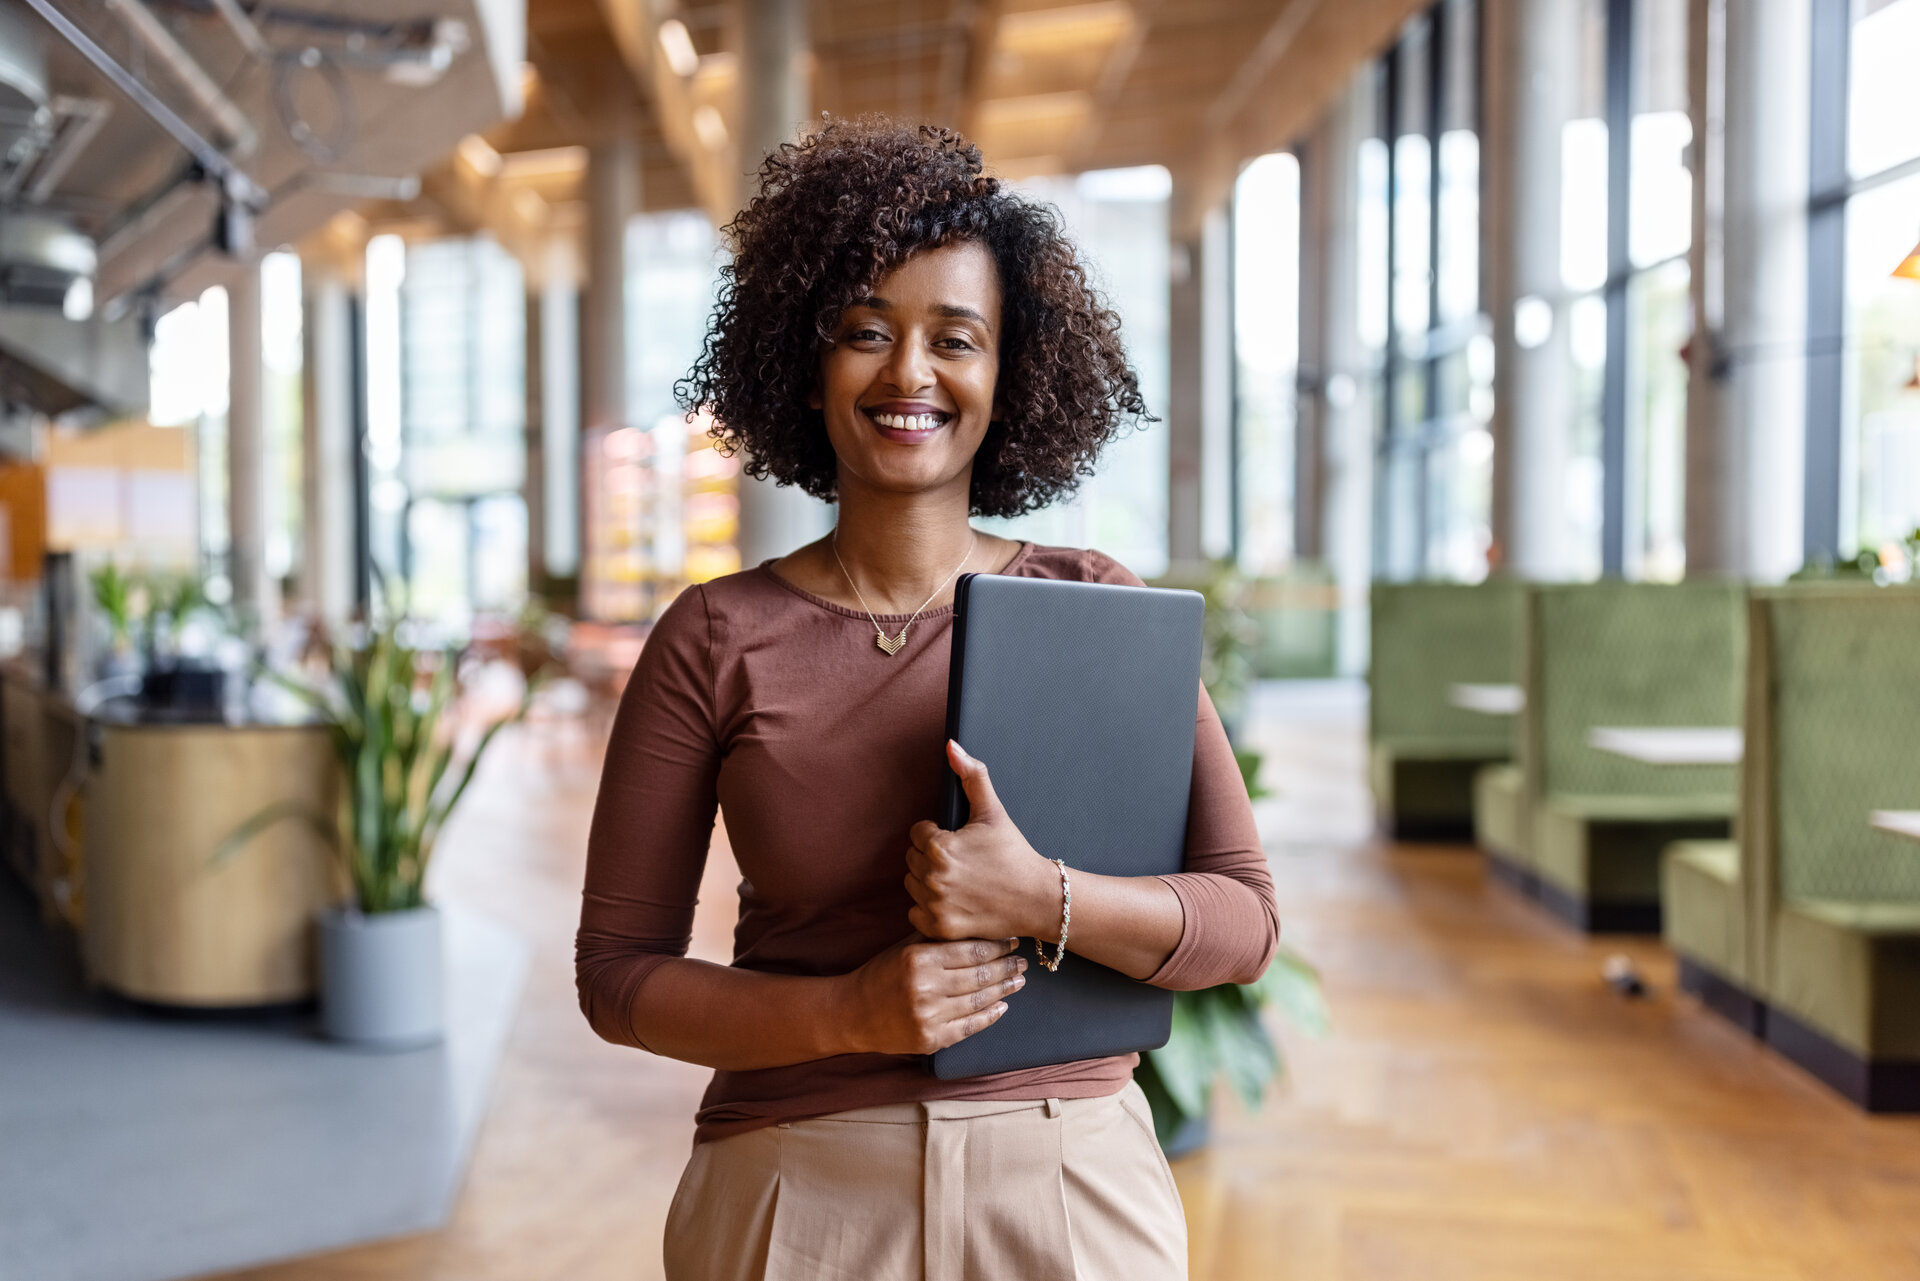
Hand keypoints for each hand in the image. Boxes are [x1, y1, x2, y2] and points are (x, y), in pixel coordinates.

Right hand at [838, 935, 1027, 1054]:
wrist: (852, 1013)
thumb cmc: (881, 975)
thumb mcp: (905, 948)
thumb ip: (937, 939)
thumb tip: (979, 927)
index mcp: (919, 959)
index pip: (971, 951)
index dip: (997, 946)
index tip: (1012, 940)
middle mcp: (925, 988)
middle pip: (979, 976)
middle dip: (1006, 967)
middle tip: (1022, 961)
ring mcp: (928, 1017)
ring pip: (978, 1002)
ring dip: (1003, 990)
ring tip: (1018, 981)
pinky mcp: (930, 1040)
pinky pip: (969, 1027)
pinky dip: (989, 1017)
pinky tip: (1001, 1006)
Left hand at [904, 741, 1061, 942]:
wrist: (1037, 898)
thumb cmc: (1014, 854)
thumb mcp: (993, 811)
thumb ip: (971, 775)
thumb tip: (951, 746)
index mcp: (940, 846)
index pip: (917, 833)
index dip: (939, 835)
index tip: (961, 843)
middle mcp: (932, 876)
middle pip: (912, 858)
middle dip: (932, 857)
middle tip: (962, 862)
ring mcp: (935, 905)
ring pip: (912, 885)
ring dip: (928, 882)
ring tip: (959, 881)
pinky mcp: (938, 928)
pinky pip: (914, 913)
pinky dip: (929, 909)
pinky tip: (954, 901)